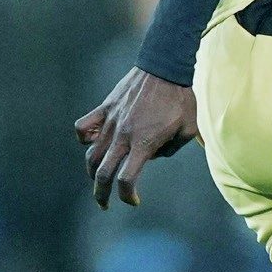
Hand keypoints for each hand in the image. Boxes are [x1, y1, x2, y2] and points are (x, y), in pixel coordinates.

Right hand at [75, 67, 197, 207]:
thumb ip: (173, 149)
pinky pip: (83, 127)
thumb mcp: (188, 128)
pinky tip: (91, 142)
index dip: (128, 196)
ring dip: (92, 172)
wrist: (165, 68)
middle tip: (104, 204)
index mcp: (144, 144)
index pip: (126, 180)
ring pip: (91, 154)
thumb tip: (154, 155)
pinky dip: (83, 138)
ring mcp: (110, 122)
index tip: (134, 201)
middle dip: (101, 194)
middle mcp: (122, 136)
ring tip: (98, 179)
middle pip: (102, 174)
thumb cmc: (181, 98)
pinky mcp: (104, 109)